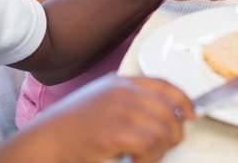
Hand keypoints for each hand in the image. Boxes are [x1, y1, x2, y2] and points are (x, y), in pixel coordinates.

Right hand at [0, 75, 194, 162]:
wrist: (44, 142)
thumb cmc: (68, 129)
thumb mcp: (99, 102)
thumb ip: (127, 103)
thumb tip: (160, 117)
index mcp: (119, 82)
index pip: (165, 84)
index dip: (184, 101)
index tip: (192, 116)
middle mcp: (121, 91)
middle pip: (170, 111)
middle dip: (172, 136)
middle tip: (159, 151)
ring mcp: (119, 109)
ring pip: (165, 131)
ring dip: (159, 152)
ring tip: (141, 159)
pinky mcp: (115, 130)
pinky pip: (151, 146)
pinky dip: (148, 160)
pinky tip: (134, 162)